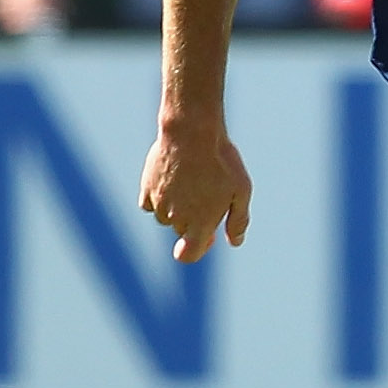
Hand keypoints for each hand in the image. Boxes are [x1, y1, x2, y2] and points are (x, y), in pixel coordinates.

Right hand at [139, 119, 251, 263]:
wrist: (192, 133)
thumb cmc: (222, 162)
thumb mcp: (241, 191)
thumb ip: (238, 220)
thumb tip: (235, 242)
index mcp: (199, 224)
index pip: (189, 254)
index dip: (198, 250)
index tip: (210, 237)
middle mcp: (176, 219)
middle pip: (182, 231)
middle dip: (194, 221)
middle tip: (210, 193)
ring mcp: (159, 204)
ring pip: (166, 217)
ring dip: (177, 209)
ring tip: (194, 181)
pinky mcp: (146, 188)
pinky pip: (150, 203)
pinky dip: (160, 198)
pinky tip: (174, 181)